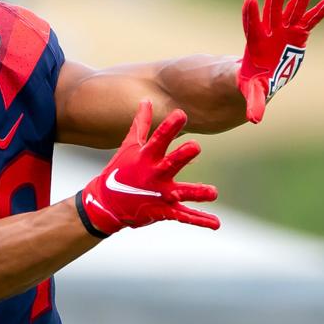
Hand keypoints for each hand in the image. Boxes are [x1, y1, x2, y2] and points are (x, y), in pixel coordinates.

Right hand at [77, 100, 219, 236]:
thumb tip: (146, 100)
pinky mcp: (163, 211)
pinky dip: (200, 220)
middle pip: (170, 164)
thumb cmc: (120, 170)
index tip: (181, 114)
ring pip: (181, 193)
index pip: (158, 139)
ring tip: (213, 192)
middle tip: (196, 146)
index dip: (169, 127)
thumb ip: (141, 124)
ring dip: (197, 193)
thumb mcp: (129, 146)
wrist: (107, 203)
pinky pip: (184, 216)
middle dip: (182, 156)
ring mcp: (159, 194)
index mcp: (146, 157)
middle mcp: (153, 174)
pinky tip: (216, 223)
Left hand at [237, 0, 323, 122]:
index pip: (251, 26)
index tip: (249, 0)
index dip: (251, 15)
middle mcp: (271, 32)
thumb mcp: (252, 91)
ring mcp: (286, 29)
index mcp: (256, 44)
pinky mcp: (299, 32)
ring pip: (294, 8)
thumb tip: (255, 119)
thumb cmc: (253, 82)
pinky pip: (313, 17)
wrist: (261, 75)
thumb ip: (254, 100)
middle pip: (274, 9)